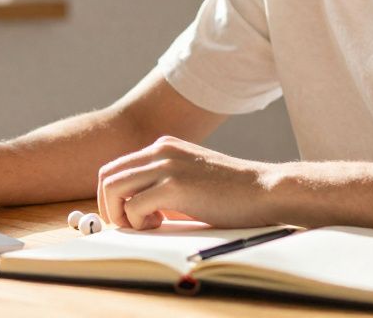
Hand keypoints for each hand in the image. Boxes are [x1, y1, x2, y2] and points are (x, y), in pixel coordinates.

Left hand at [96, 135, 272, 229]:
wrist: (264, 190)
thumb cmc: (232, 193)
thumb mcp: (189, 178)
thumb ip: (163, 183)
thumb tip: (133, 207)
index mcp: (163, 147)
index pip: (116, 167)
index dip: (112, 196)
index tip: (127, 216)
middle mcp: (160, 150)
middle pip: (107, 176)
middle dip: (109, 205)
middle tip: (128, 224)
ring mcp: (166, 166)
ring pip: (113, 189)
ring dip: (120, 214)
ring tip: (145, 225)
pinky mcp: (174, 186)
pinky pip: (133, 207)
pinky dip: (137, 222)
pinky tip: (159, 225)